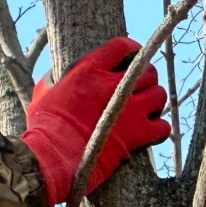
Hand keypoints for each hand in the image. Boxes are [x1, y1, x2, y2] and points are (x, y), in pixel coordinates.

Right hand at [20, 36, 170, 206]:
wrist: (49, 159)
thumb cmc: (42, 130)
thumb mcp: (43, 96)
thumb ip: (54, 82)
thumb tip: (55, 79)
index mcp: (88, 71)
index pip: (122, 46)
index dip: (132, 51)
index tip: (132, 58)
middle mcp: (112, 85)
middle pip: (147, 70)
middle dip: (145, 79)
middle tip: (138, 90)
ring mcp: (128, 110)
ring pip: (159, 95)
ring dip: (154, 102)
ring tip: (145, 111)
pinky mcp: (137, 135)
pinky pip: (163, 126)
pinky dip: (159, 129)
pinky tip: (149, 133)